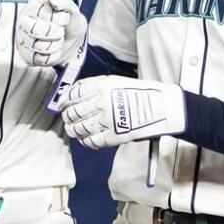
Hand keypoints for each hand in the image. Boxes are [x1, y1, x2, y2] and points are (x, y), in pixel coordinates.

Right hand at [16, 0, 85, 66]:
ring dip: (55, 45)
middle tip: (60, 31)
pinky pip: (39, 60)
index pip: (45, 15)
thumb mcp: (70, 7)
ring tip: (56, 40)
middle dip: (56, 32)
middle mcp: (23, 22)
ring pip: (40, 47)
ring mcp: (23, 40)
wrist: (71, 39)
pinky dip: (51, 57)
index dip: (60, 19)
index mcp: (33, 7)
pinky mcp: (26, 56)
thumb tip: (53, 0)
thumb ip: (63, 0)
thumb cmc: (67, 21)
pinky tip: (52, 50)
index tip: (65, 18)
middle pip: (37, 31)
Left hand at [60, 75, 185, 148]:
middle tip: (67, 118)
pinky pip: (92, 141)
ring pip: (79, 128)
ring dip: (73, 130)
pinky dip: (86, 141)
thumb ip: (94, 85)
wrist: (160, 106)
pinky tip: (86, 139)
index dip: (64, 101)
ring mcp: (106, 121)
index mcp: (101, 87)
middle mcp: (101, 103)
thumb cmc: (140, 92)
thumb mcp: (116, 81)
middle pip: (73, 113)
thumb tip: (75, 91)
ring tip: (73, 130)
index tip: (62, 104)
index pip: (73, 94)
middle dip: (67, 116)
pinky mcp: (113, 136)